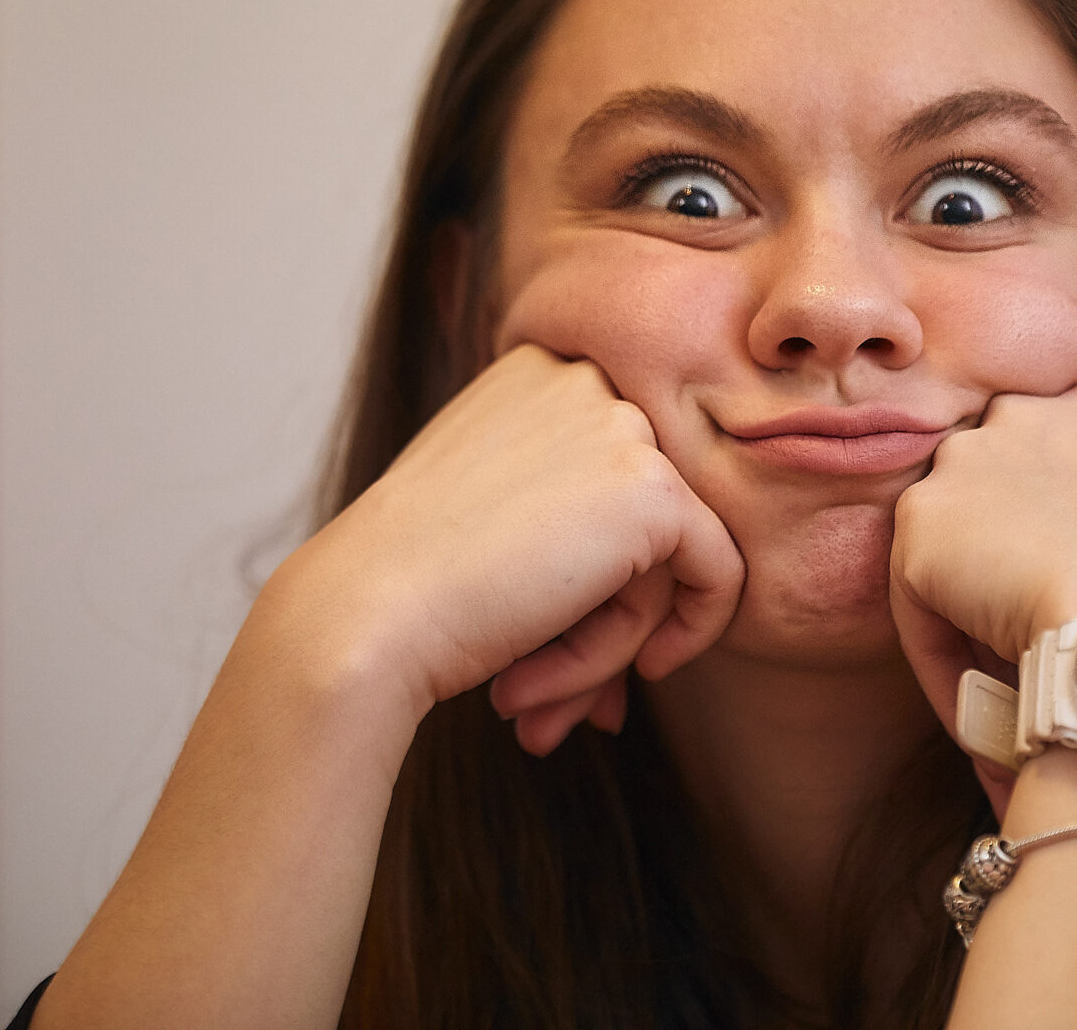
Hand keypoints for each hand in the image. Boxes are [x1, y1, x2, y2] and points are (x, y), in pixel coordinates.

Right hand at [270, 343, 742, 754]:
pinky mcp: (655, 489)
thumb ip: (583, 531)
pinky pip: (714, 576)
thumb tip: (666, 614)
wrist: (361, 619)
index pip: (618, 476)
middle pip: (649, 515)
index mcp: (541, 372)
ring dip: (614, 646)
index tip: (552, 637)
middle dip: (611, 621)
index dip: (598, 572)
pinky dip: (671, 642)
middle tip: (551, 705)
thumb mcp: (502, 526)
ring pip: (679, 554)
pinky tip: (592, 692)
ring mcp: (623, 426)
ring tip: (535, 701)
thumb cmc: (414, 588)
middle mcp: (586, 378)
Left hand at [887, 383, 1076, 803]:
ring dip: (971, 619)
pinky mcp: (920, 525)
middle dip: (1001, 564)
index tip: (1062, 586)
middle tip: (1026, 641)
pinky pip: (922, 612)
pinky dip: (945, 667)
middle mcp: (1020, 416)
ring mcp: (963, 464)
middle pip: (991, 497)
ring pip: (952, 556)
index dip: (1049, 526)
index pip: (1047, 454)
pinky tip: (985, 716)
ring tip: (1005, 691)